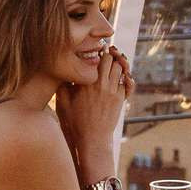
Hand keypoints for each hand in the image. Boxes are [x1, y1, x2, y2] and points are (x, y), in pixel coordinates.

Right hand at [57, 49, 130, 177]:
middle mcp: (103, 84)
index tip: (94, 49)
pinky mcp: (121, 99)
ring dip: (117, 65)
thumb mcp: (62, 102)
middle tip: (104, 54)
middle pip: (112, 59)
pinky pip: (128, 82)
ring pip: (121, 69)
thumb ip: (63, 83)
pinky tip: (121, 77)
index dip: (97, 51)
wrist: (91, 140)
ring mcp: (114, 91)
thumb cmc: (74, 122)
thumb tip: (63, 68)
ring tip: (111, 65)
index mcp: (88, 82)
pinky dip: (125, 77)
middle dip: (109, 55)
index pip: (97, 57)